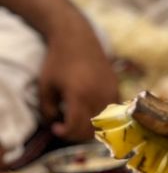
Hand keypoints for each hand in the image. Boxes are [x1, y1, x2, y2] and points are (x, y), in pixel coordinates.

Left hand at [37, 18, 118, 141]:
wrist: (76, 38)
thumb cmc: (57, 61)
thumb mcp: (45, 86)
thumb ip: (47, 110)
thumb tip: (55, 124)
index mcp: (79, 95)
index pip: (76, 127)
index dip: (64, 133)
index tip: (55, 128)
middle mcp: (98, 95)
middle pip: (91, 129)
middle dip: (76, 134)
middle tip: (65, 127)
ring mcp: (110, 92)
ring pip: (104, 123)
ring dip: (90, 127)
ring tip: (77, 120)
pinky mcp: (116, 88)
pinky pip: (112, 112)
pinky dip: (101, 117)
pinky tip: (89, 110)